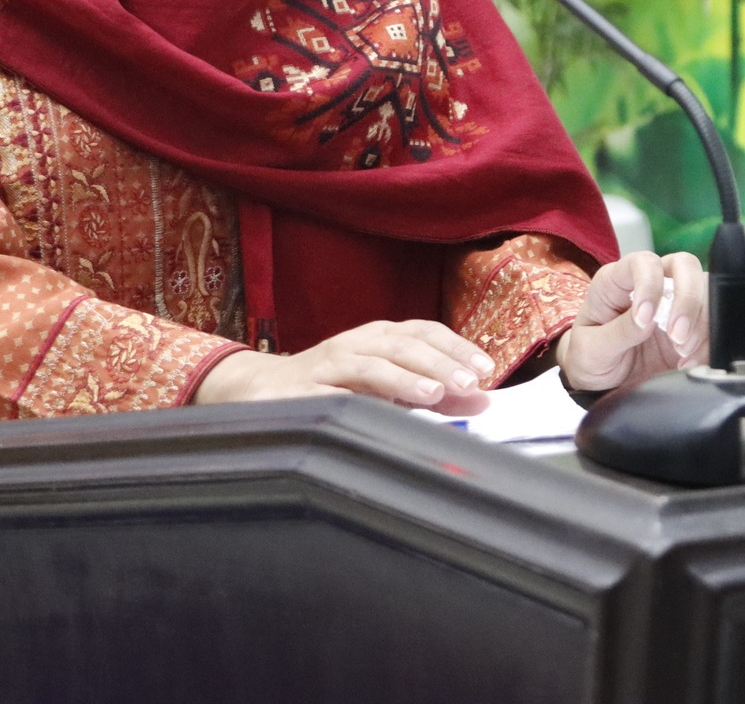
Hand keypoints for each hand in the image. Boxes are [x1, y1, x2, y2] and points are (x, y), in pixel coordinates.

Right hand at [193, 320, 494, 415]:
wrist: (259, 389)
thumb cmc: (334, 386)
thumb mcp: (387, 387)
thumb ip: (435, 393)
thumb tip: (483, 397)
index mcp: (378, 338)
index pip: (423, 332)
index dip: (454, 346)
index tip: (485, 368)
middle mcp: (355, 344)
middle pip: (401, 345)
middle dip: (438, 361)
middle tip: (468, 382)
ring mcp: (326, 366)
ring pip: (368, 365)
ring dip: (402, 378)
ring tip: (434, 394)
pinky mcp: (299, 392)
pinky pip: (328, 395)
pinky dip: (354, 402)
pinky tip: (373, 413)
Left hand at [556, 251, 707, 393]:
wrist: (602, 379)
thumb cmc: (590, 355)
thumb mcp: (592, 348)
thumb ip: (618, 332)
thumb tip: (647, 319)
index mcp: (618, 279)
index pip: (643, 262)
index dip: (650, 285)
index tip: (646, 318)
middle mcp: (651, 283)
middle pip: (684, 266)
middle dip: (687, 300)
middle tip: (678, 336)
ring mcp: (674, 301)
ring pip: (706, 291)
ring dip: (701, 323)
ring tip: (682, 353)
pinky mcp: (691, 325)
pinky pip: (714, 322)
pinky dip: (708, 343)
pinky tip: (689, 362)